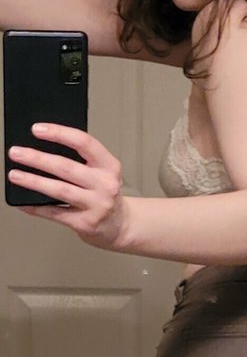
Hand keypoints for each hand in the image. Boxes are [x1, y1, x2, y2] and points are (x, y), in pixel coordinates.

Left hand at [7, 124, 128, 250]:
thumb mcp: (103, 173)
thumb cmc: (106, 195)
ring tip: (15, 175)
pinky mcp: (85, 224)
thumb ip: (81, 161)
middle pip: (67, 167)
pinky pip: (56, 213)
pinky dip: (36, 208)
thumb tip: (41, 152)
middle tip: (16, 153)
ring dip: (34, 181)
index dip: (59, 134)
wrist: (122, 226)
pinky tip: (23, 202)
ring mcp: (96, 206)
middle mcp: (105, 185)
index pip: (84, 143)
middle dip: (38, 158)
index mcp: (109, 166)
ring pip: (60, 190)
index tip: (37, 129)